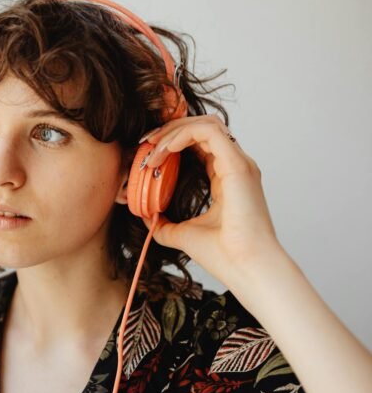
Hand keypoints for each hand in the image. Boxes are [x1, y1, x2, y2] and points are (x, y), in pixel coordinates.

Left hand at [140, 115, 283, 288]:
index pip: (200, 144)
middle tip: (145, 144)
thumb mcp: (183, 235)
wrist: (246, 268)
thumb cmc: (225, 255)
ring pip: (206, 124)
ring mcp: (240, 163)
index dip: (172, 142)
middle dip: (170, 130)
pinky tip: (164, 150)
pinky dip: (182, 135)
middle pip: (202, 127)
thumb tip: (147, 217)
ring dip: (174, 130)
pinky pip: (208, 132)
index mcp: (226, 177)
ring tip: (151, 147)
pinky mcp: (238, 166)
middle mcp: (236, 166)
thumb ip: (165, 224)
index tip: (147, 154)